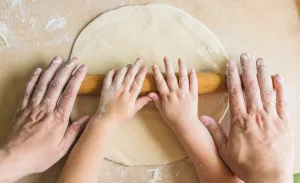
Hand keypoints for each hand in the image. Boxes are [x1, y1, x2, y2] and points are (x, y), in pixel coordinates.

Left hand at [0, 57, 88, 181]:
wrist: (13, 158)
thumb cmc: (39, 155)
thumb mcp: (62, 148)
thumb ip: (75, 131)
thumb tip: (87, 118)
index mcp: (58, 118)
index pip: (70, 93)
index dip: (77, 78)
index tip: (82, 68)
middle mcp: (46, 108)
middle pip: (57, 84)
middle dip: (66, 69)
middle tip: (73, 60)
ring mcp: (32, 107)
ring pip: (43, 83)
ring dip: (51, 69)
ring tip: (58, 59)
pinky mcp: (22, 108)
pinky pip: (28, 90)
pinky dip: (33, 79)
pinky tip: (38, 71)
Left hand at [93, 58, 151, 122]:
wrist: (107, 118)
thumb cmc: (121, 116)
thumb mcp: (133, 110)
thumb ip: (142, 102)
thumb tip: (151, 96)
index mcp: (131, 96)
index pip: (138, 81)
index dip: (142, 73)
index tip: (145, 67)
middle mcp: (123, 90)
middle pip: (130, 75)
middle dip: (135, 66)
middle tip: (139, 59)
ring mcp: (113, 88)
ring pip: (120, 74)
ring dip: (125, 68)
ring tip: (129, 64)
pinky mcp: (105, 88)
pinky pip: (108, 77)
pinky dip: (112, 72)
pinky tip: (116, 70)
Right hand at [148, 57, 197, 131]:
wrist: (186, 124)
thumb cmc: (172, 119)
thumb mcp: (162, 111)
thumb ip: (157, 100)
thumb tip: (150, 93)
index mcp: (167, 96)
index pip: (160, 82)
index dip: (157, 73)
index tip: (154, 65)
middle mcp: (176, 93)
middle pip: (171, 77)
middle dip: (168, 66)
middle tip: (166, 57)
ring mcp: (185, 93)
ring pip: (183, 78)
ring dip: (181, 67)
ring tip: (180, 59)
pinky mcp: (194, 95)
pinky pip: (194, 84)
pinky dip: (193, 76)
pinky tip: (192, 70)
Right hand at [200, 53, 293, 182]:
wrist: (268, 177)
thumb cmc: (245, 164)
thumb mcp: (225, 150)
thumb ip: (214, 132)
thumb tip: (202, 118)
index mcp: (240, 120)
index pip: (235, 92)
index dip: (232, 76)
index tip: (230, 64)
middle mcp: (256, 115)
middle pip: (251, 87)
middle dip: (247, 69)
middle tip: (244, 55)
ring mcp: (271, 118)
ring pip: (267, 91)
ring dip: (263, 74)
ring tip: (260, 60)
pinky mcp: (284, 123)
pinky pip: (284, 102)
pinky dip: (281, 88)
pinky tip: (278, 77)